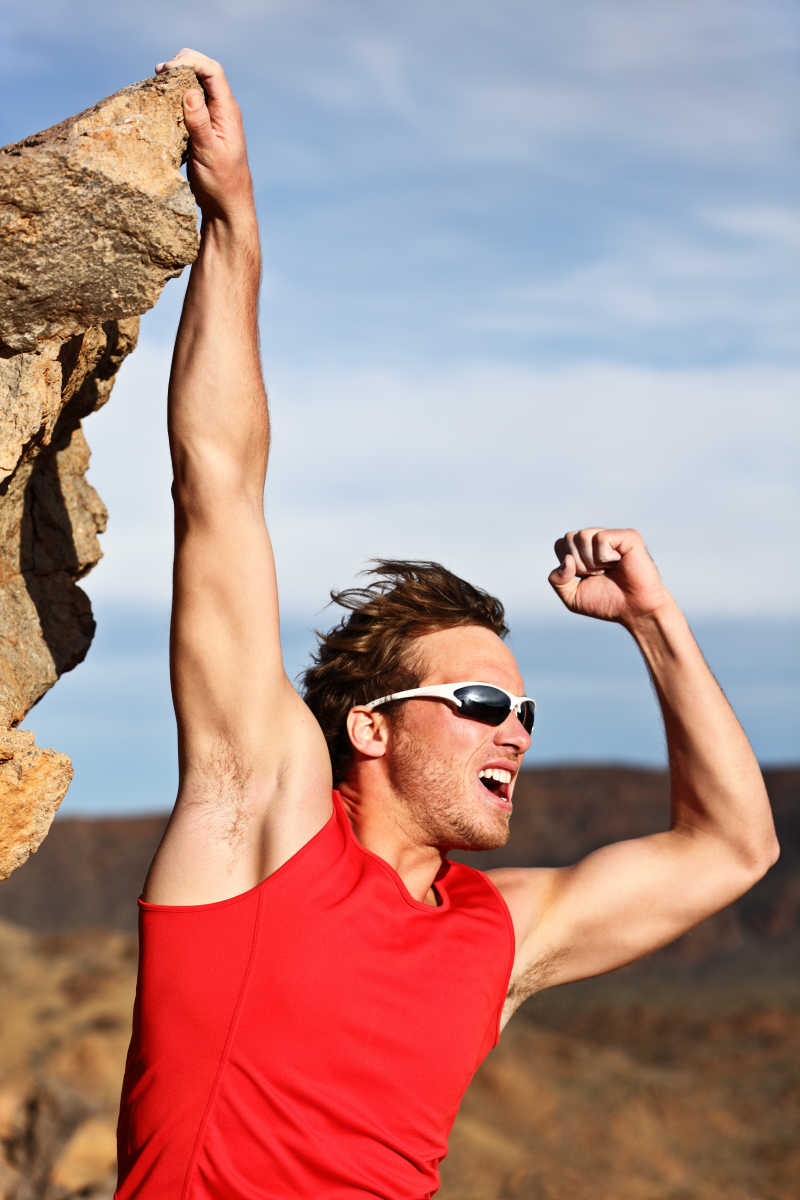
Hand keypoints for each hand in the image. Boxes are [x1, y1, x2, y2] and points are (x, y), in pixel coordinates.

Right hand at [155, 49, 253, 222]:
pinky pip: (190, 104)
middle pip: (204, 72)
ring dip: (177, 81)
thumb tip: (189, 91)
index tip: (166, 69)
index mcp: (228, 112)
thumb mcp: (208, 153)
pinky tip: (162, 103)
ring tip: (157, 83)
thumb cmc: (221, 184)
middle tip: (159, 73)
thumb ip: (199, 122)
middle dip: (182, 66)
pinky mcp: (203, 129)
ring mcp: (213, 119)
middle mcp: (222, 111)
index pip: (212, 71)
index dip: (190, 62)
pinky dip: (175, 98)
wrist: (226, 207)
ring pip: (196, 87)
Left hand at [548, 528, 671, 625]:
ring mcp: (612, 536)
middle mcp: (597, 539)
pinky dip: (605, 557)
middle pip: (569, 538)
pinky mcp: (627, 536)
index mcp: (583, 550)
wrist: (635, 610)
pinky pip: (601, 538)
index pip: (560, 544)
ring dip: (591, 562)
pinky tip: (618, 562)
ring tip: (608, 569)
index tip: (586, 577)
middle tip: (599, 574)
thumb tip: (567, 559)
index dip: (568, 566)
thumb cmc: (607, 602)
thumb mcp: (572, 596)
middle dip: (579, 564)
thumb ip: (557, 580)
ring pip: (582, 536)